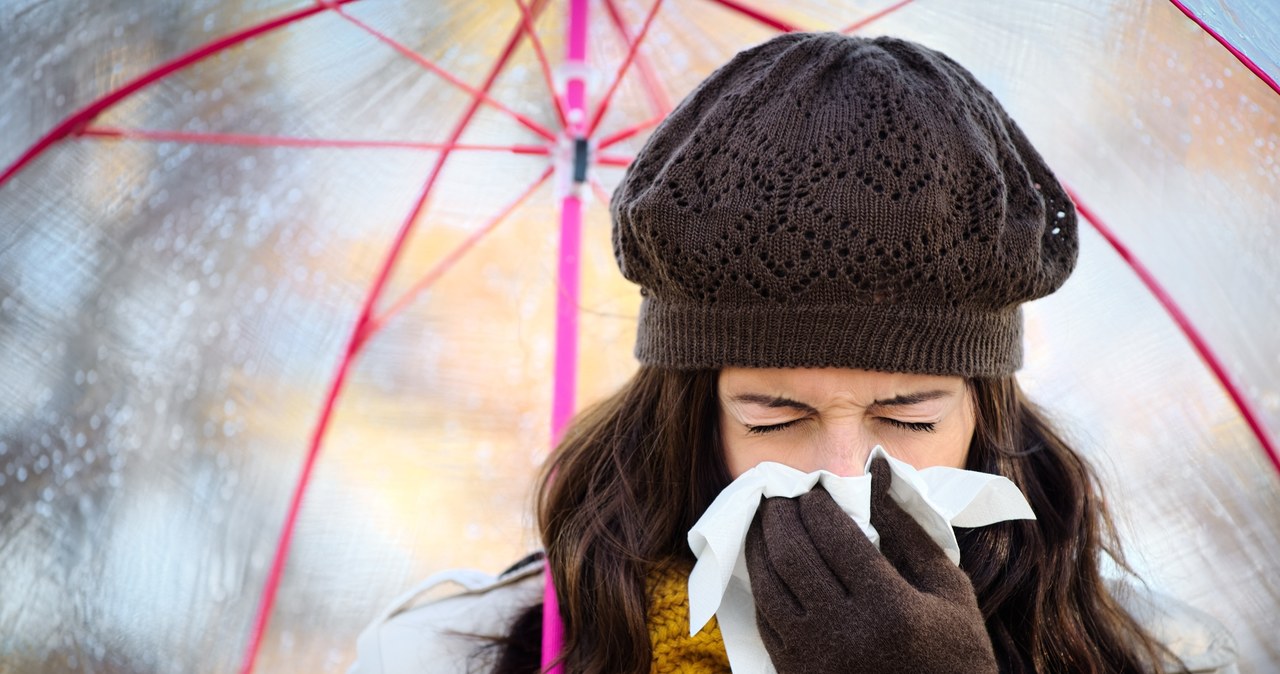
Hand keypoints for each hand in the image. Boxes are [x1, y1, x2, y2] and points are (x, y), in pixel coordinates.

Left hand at [744, 457, 997, 673]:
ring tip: (766, 519)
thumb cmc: (955, 649)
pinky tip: (766, 562)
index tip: (815, 487)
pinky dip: (761, 584)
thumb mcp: (947, 587)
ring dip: (760, 545)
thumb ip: (906, 527)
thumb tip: (878, 468)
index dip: (817, 503)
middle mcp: (846, 635)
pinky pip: (765, 620)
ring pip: (767, 587)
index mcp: (891, 608)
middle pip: (793, 556)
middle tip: (780, 493)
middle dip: (781, 515)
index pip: (835, 536)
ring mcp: (816, 660)